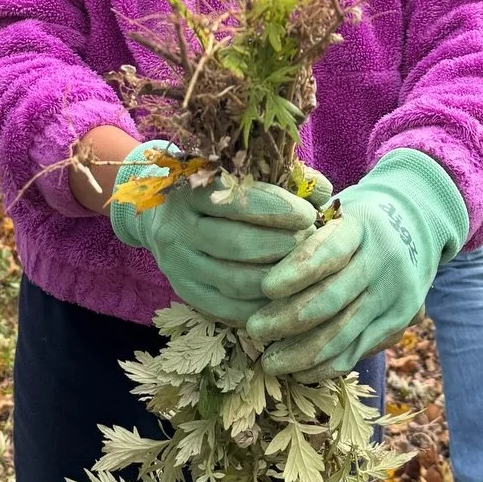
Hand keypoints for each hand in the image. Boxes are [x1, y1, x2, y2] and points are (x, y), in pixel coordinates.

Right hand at [110, 142, 319, 322]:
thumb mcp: (239, 173)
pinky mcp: (184, 291)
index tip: (309, 214)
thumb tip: (323, 189)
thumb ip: (283, 177)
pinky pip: (226, 308)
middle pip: (237, 244)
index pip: (237, 201)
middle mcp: (178, 228)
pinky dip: (260, 305)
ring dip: (277, 278)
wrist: (159, 213)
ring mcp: (178, 263)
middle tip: (312, 244)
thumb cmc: (214, 189)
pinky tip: (284, 295)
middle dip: (283, 246)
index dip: (278, 209)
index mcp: (192, 190)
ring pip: (233, 280)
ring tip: (303, 269)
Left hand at [245, 150, 468, 375]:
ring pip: (344, 333)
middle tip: (254, 329)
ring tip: (269, 363)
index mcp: (361, 226)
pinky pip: (358, 350)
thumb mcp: (334, 210)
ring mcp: (394, 294)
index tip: (264, 287)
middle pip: (333, 298)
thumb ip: (300, 233)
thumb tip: (249, 269)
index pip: (330, 250)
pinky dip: (326, 366)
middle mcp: (383, 260)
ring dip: (302, 353)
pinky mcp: (399, 321)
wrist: (415, 226)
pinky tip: (298, 372)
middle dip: (288, 319)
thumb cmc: (354, 222)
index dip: (297, 270)